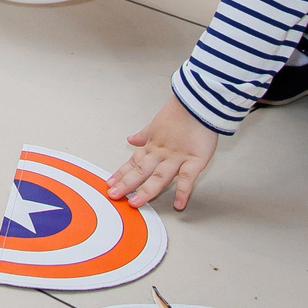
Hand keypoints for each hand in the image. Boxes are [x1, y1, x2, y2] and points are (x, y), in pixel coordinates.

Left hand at [109, 93, 219, 210]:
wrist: (197, 102)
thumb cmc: (179, 112)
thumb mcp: (156, 124)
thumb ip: (144, 135)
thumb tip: (131, 139)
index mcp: (153, 145)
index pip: (134, 162)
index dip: (122, 173)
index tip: (110, 183)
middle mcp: (162, 153)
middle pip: (142, 171)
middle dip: (127, 184)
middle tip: (114, 195)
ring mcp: (177, 157)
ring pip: (160, 176)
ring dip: (147, 190)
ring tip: (135, 202)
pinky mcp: (195, 159)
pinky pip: (188, 178)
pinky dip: (183, 191)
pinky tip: (179, 205)